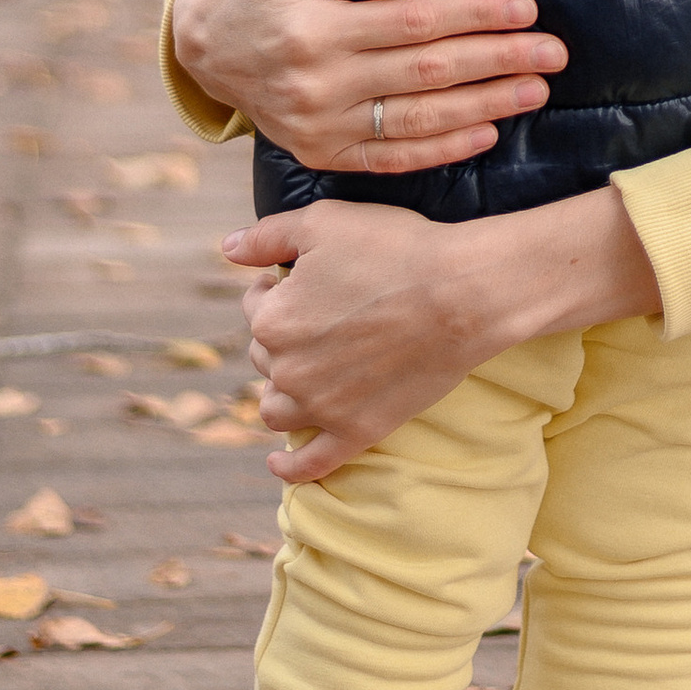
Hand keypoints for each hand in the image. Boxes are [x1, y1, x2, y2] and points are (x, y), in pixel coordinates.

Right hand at [171, 0, 563, 174]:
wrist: (205, 49)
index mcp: (314, 31)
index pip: (413, 23)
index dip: (472, 15)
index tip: (525, 8)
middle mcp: (320, 85)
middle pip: (426, 72)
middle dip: (497, 60)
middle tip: (553, 52)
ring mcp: (321, 128)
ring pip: (417, 120)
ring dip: (484, 106)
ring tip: (535, 90)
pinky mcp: (322, 156)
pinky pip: (391, 159)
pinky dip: (442, 148)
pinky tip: (487, 132)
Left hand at [228, 187, 662, 480]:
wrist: (461, 295)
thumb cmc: (396, 249)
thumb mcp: (324, 222)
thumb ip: (267, 235)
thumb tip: (229, 248)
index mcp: (272, 319)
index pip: (255, 308)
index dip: (277, 289)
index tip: (303, 281)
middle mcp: (287, 369)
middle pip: (265, 357)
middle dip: (284, 336)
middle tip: (324, 316)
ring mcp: (320, 407)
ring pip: (275, 409)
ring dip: (281, 392)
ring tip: (305, 374)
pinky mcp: (355, 433)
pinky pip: (308, 463)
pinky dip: (288, 467)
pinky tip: (278, 464)